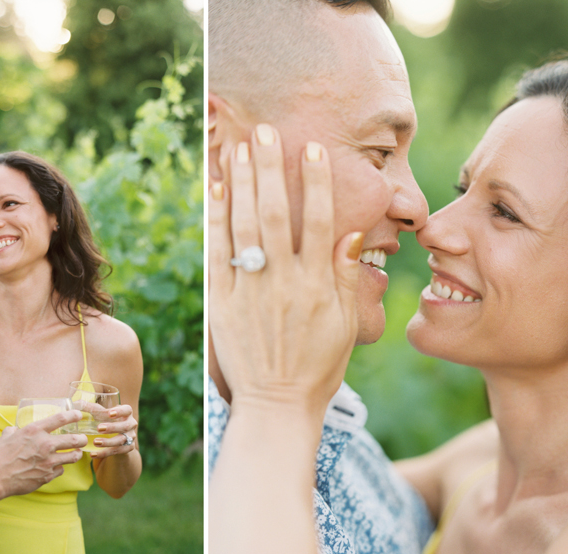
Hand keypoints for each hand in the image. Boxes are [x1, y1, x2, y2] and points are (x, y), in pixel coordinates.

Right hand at [0, 409, 86, 496]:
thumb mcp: (6, 437)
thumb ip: (13, 431)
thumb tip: (13, 429)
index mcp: (35, 431)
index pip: (61, 419)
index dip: (73, 415)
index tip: (79, 415)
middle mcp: (45, 444)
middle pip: (75, 440)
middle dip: (82, 439)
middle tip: (83, 439)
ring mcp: (48, 461)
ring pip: (73, 456)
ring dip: (76, 454)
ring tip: (77, 453)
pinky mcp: (48, 475)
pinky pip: (60, 470)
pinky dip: (59, 468)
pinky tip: (57, 466)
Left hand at [89, 403, 137, 458]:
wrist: (116, 439)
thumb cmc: (107, 421)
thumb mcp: (101, 414)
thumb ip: (91, 408)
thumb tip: (76, 403)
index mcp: (126, 413)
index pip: (127, 410)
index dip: (120, 411)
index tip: (109, 413)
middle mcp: (131, 424)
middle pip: (125, 426)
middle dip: (112, 427)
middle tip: (98, 428)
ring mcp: (131, 437)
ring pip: (121, 440)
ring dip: (108, 442)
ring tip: (95, 442)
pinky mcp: (127, 448)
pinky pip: (117, 451)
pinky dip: (104, 453)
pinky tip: (93, 454)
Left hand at [208, 125, 388, 420]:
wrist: (278, 406)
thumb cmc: (319, 367)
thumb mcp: (347, 326)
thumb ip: (347, 278)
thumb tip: (352, 234)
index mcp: (318, 287)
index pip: (320, 223)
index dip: (316, 183)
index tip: (311, 149)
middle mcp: (283, 284)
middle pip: (276, 215)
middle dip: (270, 169)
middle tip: (264, 131)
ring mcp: (250, 293)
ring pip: (243, 228)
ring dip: (240, 185)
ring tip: (237, 148)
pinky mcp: (222, 304)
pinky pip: (217, 255)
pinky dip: (215, 221)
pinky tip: (215, 191)